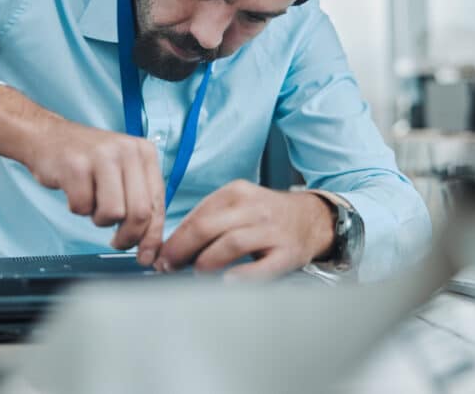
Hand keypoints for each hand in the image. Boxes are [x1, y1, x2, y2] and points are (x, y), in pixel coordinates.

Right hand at [0, 85, 164, 264]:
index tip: (147, 257)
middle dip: (128, 236)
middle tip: (116, 242)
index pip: (157, 203)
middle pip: (139, 213)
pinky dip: (77, 208)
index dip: (153, 236)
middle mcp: (127, 151)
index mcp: (144, 152)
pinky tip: (74, 191)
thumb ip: (138, 201)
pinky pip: (82, 207)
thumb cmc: (86, 161)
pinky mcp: (76, 165)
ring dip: (99, 219)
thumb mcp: (121, 171)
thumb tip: (149, 248)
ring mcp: (101, 156)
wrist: (46, 136)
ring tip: (91, 203)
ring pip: (113, 214)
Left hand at [155, 180, 335, 279]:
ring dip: (206, 261)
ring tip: (195, 273)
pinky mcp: (287, 253)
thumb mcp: (239, 205)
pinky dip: (242, 276)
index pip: (197, 215)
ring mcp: (272, 231)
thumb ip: (209, 220)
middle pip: (208, 227)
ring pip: (231, 243)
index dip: (175, 238)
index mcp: (237, 192)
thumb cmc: (267, 216)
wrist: (313, 218)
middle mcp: (254, 208)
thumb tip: (172, 247)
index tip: (161, 256)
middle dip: (181, 250)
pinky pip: (263, 267)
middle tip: (168, 267)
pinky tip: (226, 282)